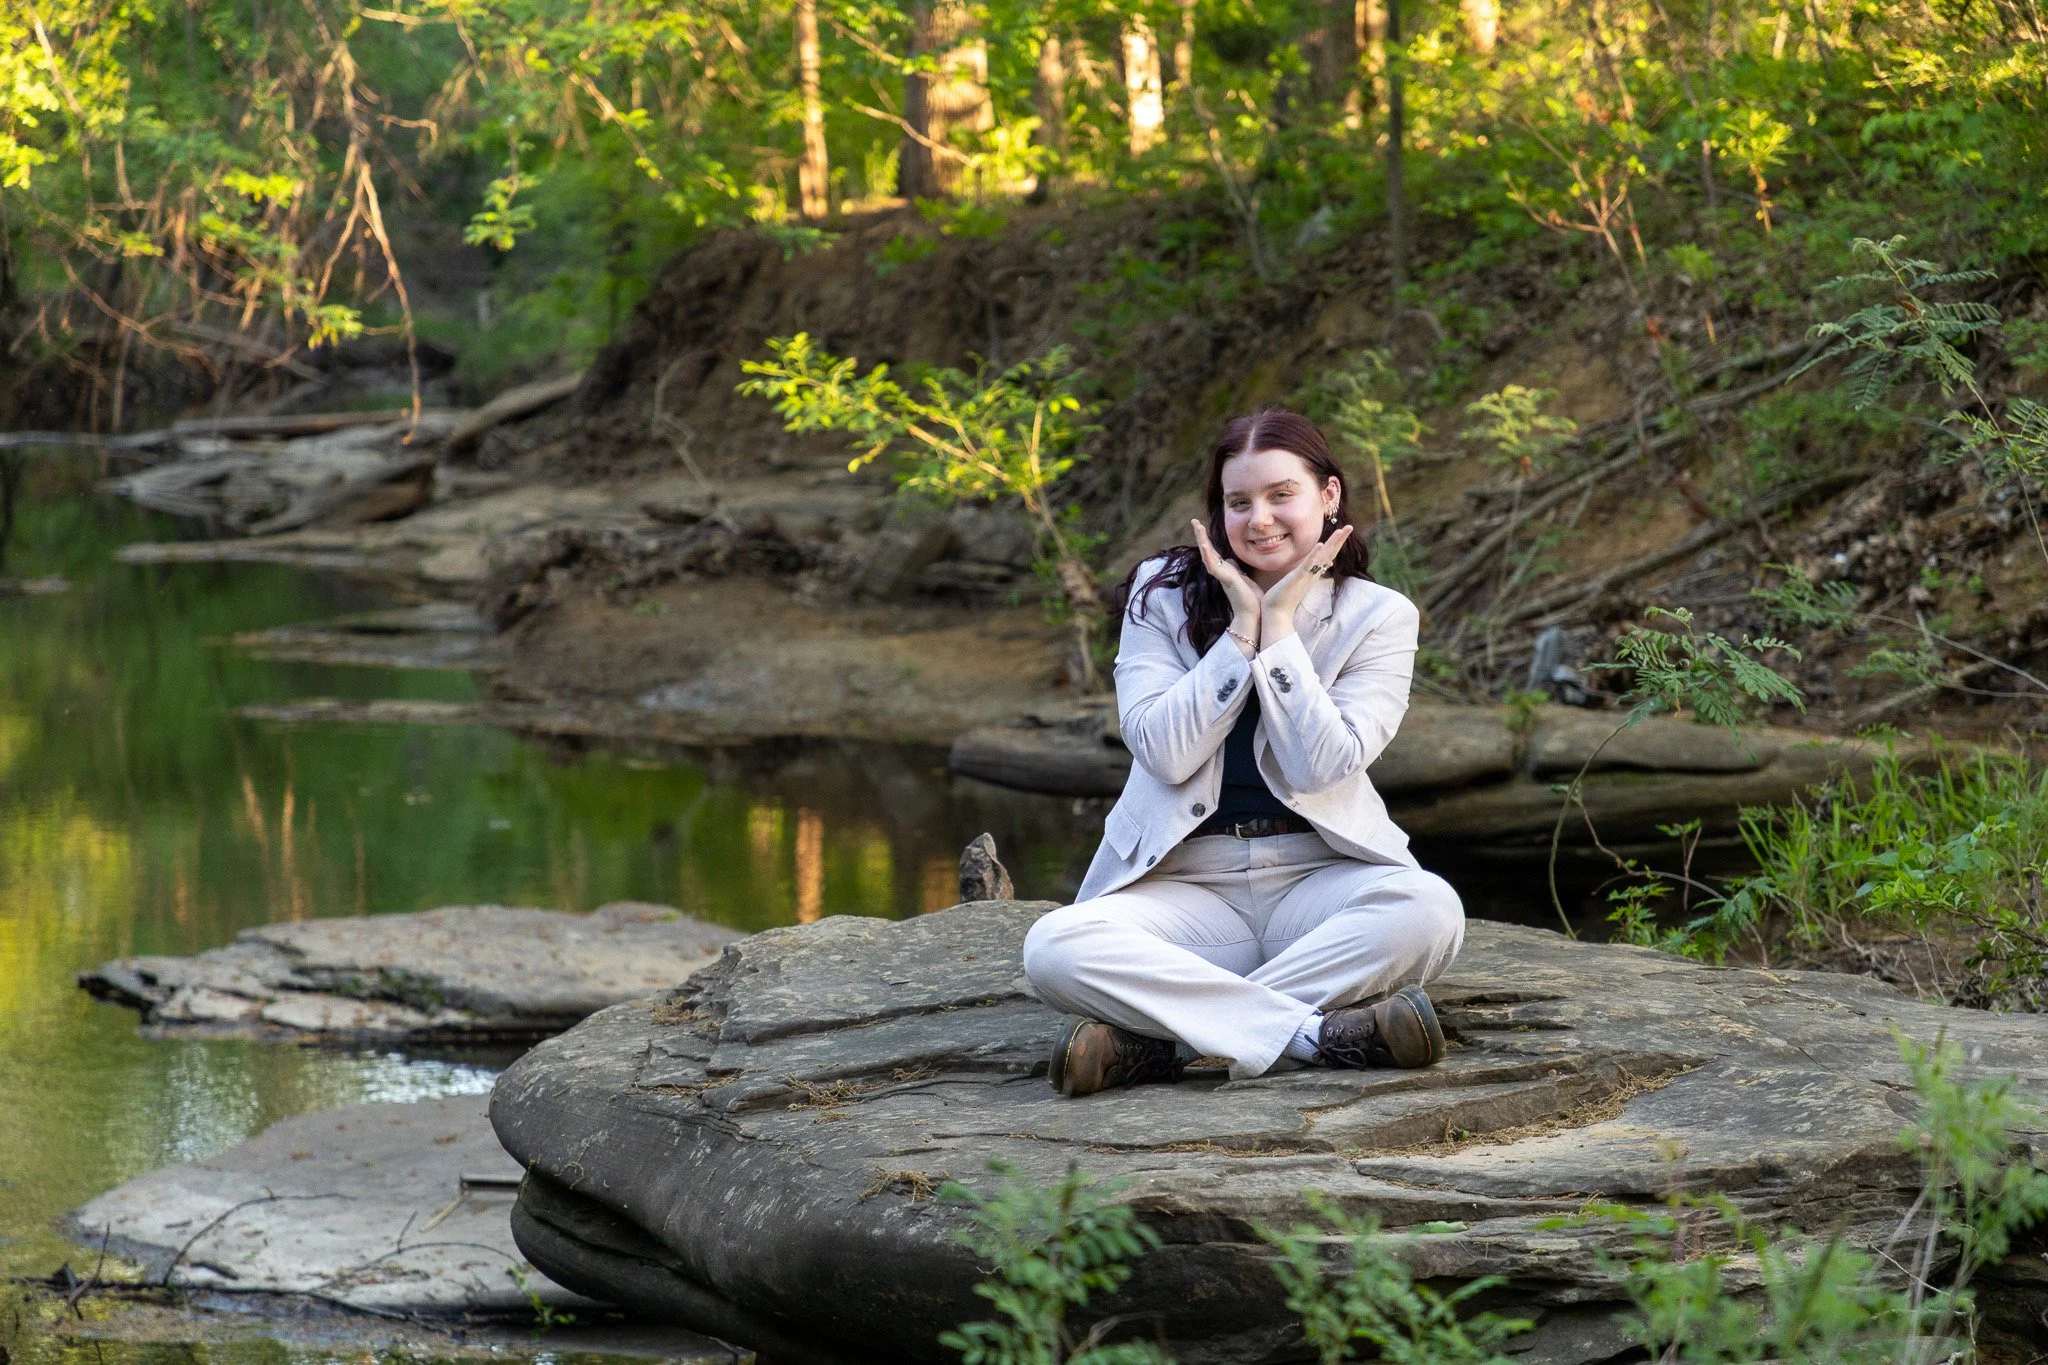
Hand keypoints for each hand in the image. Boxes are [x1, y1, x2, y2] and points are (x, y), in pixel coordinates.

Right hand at [1191, 521, 1262, 632]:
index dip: (1207, 539)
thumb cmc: (1251, 599)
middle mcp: (1221, 572)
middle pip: (1207, 550)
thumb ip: (1237, 569)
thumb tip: (1232, 561)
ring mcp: (1222, 576)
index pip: (1214, 551)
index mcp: (1226, 570)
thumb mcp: (1245, 578)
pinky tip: (1204, 545)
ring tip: (1196, 526)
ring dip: (1202, 540)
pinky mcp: (1225, 580)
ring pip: (1207, 555)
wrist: (1254, 614)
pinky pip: (1213, 566)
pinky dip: (1208, 555)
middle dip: (1201, 535)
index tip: (1201, 525)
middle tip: (1194, 521)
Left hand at [1260, 525, 1351, 640]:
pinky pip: (1308, 566)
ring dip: (1332, 543)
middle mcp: (1313, 573)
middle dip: (1340, 539)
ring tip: (1342, 530)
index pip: (1328, 554)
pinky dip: (1314, 555)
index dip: (1336, 543)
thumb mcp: (1298, 580)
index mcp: (1313, 572)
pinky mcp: (1297, 579)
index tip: (1344, 530)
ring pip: (1323, 557)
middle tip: (1350, 526)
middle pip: (1330, 553)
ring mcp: (1306, 575)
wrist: (1275, 613)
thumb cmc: (1283, 597)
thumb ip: (1307, 571)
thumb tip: (1317, 565)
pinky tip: (1320, 545)